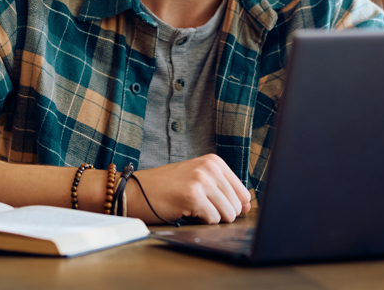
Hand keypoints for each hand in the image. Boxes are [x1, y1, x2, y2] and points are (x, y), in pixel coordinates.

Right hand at [125, 154, 250, 224]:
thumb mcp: (197, 180)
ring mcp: (202, 180)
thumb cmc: (166, 188)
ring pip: (227, 214)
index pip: (242, 192)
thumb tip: (247, 206)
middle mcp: (210, 167)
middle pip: (237, 205)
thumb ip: (223, 189)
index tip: (215, 206)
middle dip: (221, 213)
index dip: (233, 206)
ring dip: (211, 217)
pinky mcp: (193, 196)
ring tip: (192, 207)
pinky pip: (213, 219)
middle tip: (198, 207)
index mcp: (214, 161)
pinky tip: (186, 210)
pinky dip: (201, 221)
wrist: (135, 191)